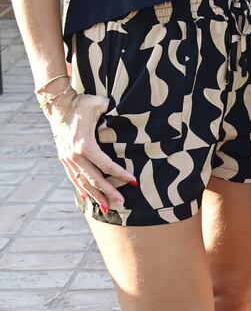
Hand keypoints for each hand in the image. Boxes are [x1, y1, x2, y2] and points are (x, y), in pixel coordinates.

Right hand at [48, 93, 136, 213]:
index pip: (106, 165)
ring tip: (107, 207)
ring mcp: (67, 158)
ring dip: (95, 195)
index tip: (133, 181)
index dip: (120, 174)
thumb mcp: (99, 104)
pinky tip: (89, 199)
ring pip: (82, 182)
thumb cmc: (82, 103)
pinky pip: (73, 178)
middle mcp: (74, 155)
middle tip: (122, 201)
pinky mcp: (64, 158)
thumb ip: (113, 109)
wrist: (58, 105)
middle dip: (109, 191)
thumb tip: (127, 110)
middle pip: (94, 179)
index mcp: (84, 144)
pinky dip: (81, 190)